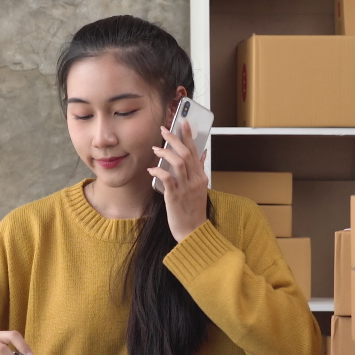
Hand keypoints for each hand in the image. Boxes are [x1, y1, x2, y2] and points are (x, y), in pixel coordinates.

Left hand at [148, 120, 208, 241]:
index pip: (195, 151)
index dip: (188, 136)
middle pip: (186, 153)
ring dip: (166, 152)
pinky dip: (159, 171)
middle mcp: (195, 180)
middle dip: (175, 139)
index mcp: (201, 177)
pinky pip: (168, 178)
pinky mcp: (175, 197)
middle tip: (164, 129)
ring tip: (155, 148)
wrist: (193, 232)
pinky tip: (152, 169)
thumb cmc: (193, 210)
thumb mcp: (200, 188)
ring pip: (178, 163)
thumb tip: (203, 153)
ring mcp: (186, 188)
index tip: (183, 123)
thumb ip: (200, 170)